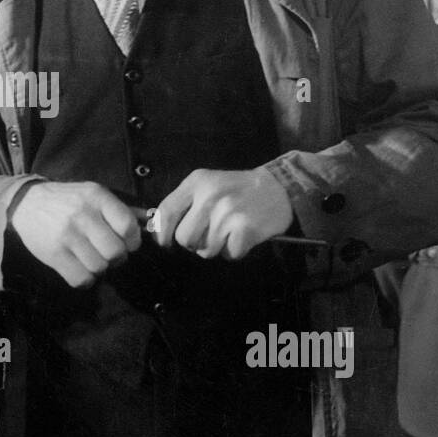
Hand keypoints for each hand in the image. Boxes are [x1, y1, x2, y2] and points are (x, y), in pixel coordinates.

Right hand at [7, 181, 140, 288]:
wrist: (26, 203)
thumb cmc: (68, 200)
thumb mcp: (94, 195)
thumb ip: (122, 209)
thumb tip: (153, 222)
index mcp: (97, 197)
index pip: (128, 226)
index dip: (132, 241)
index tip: (126, 243)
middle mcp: (83, 214)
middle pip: (116, 252)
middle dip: (116, 258)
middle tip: (107, 254)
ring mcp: (66, 235)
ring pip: (99, 268)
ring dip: (99, 269)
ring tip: (91, 259)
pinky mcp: (53, 254)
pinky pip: (81, 279)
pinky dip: (85, 280)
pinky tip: (80, 269)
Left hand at [149, 168, 292, 258]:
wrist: (279, 188)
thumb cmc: (238, 189)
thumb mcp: (208, 184)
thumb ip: (185, 203)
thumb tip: (158, 230)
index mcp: (197, 182)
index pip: (166, 212)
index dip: (161, 233)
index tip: (165, 243)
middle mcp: (210, 196)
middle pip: (184, 238)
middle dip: (195, 243)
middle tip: (210, 234)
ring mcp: (228, 212)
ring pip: (206, 250)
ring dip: (217, 247)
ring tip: (229, 232)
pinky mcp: (245, 229)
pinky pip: (228, 254)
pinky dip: (235, 251)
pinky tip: (242, 237)